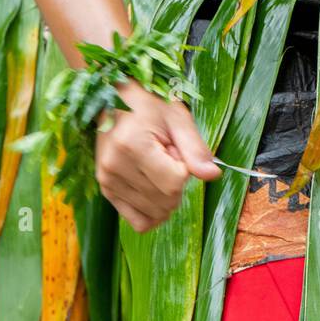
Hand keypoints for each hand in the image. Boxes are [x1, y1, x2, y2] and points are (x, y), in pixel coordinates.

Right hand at [95, 79, 220, 232]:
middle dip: (177, 184)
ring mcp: (107, 181)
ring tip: (155, 167)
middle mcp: (115, 167)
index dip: (184, 168)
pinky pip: (138, 221)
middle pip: (165, 201)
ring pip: (154, 214)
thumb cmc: (148, 104)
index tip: (175, 148)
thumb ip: (195, 148)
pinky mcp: (105, 190)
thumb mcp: (176, 117)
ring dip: (165, 197)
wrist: (112, 99)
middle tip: (166, 156)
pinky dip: (153, 212)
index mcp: (132, 145)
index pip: (174, 183)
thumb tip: (213, 175)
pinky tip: (153, 190)